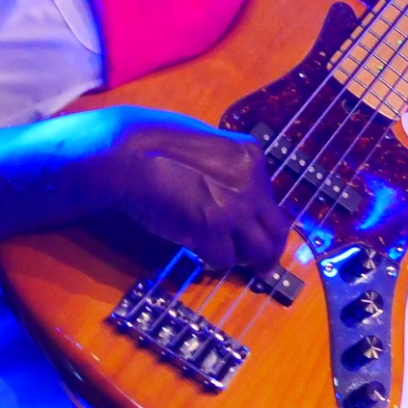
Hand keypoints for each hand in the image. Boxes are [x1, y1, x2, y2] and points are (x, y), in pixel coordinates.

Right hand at [47, 107, 292, 271]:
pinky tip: (203, 256)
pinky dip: (214, 261)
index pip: (271, 200)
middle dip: (270, 250)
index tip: (256, 230)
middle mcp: (252, 184)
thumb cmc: (156, 141)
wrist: (129, 154)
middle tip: (263, 266)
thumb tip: (231, 188)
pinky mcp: (210, 230)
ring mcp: (234, 209)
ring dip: (243, 258)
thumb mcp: (208, 143)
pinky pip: (224, 258)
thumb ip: (227, 166)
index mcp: (252, 157)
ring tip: (230, 259)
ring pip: (257, 251)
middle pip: (277, 230)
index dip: (261, 218)